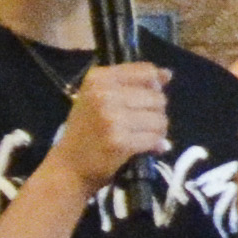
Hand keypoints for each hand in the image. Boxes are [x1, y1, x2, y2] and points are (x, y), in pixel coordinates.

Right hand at [39, 60, 175, 202]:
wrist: (70, 165)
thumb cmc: (87, 129)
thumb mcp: (100, 96)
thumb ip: (132, 82)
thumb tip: (167, 74)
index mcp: (98, 77)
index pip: (147, 71)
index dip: (154, 86)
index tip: (146, 98)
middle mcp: (103, 94)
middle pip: (157, 97)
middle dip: (156, 112)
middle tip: (140, 123)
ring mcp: (111, 118)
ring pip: (160, 119)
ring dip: (157, 130)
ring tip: (141, 135)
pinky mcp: (120, 142)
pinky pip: (154, 138)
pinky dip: (154, 144)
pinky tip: (143, 147)